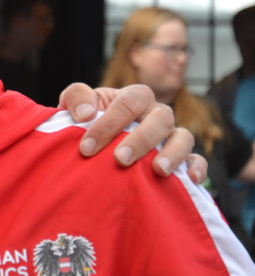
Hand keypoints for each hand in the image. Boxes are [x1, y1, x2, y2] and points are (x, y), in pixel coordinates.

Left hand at [59, 82, 206, 183]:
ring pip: (183, 137)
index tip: (87, 147)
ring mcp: (172, 134)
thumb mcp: (78, 105)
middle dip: (140, 139)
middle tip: (120, 159)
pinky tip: (190, 179)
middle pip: (161, 118)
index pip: (128, 103)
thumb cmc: (90, 121)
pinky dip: (197, 167)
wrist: (99, 143)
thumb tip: (85, 113)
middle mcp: (157, 113)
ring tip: (157, 170)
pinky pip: (198, 160)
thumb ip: (76, 97)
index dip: (108, 124)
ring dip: (172, 153)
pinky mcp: (183, 157)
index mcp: (134, 97)